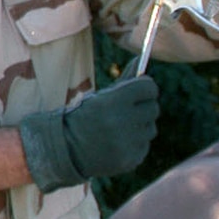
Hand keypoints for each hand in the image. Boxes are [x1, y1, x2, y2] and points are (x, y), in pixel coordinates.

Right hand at [16, 75, 159, 192]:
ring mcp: (127, 143)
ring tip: (118, 130)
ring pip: (150, 128)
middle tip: (127, 111)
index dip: (145, 88)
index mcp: (111, 102)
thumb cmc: (83, 117)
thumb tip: (141, 59)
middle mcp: (121, 122)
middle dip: (142, 108)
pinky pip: (144, 146)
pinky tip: (116, 144)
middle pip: (153, 108)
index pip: (148, 88)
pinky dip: (134, 144)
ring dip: (139, 127)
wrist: (64, 150)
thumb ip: (124, 80)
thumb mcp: (99, 97)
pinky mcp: (130, 160)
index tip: (139, 91)